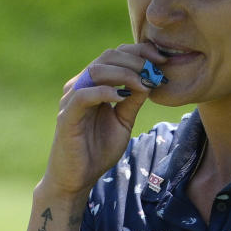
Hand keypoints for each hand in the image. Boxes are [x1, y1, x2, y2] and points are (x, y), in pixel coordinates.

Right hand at [40, 43, 167, 198]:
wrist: (77, 178)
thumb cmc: (98, 150)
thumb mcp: (123, 121)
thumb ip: (133, 101)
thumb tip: (151, 80)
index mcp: (94, 84)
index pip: (115, 56)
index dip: (139, 53)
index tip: (163, 60)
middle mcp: (81, 85)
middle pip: (108, 57)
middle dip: (136, 61)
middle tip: (156, 72)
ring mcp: (72, 99)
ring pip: (96, 70)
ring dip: (124, 74)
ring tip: (143, 84)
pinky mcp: (67, 116)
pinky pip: (83, 95)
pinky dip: (104, 92)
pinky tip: (121, 97)